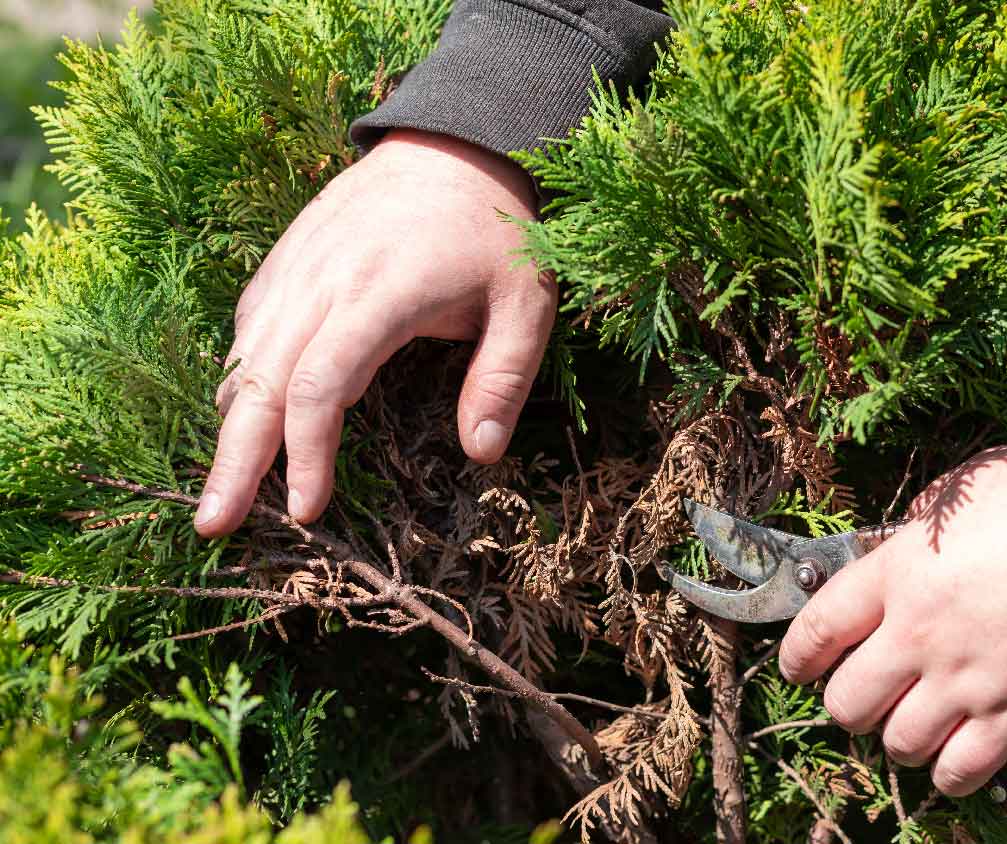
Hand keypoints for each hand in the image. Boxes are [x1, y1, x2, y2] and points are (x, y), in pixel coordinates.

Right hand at [196, 129, 556, 536]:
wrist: (457, 144)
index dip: (306, 453)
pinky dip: (240, 376)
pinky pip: (249, 325)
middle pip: (259, 381)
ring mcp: (297, 266)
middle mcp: (322, 281)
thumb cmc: (497, 230)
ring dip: (229, 425)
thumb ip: (504, 378)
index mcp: (380, 295)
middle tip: (212, 526)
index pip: (320, 386)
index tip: (307, 510)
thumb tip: (480, 454)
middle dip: (232, 459)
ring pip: (243, 355)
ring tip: (222, 490)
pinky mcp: (287, 259)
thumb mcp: (527, 301)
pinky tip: (244, 417)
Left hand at [778, 445, 1006, 795]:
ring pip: (898, 744)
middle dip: (847, 703)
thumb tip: (901, 540)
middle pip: (846, 702)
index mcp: (900, 573)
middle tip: (865, 693)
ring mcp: (967, 682)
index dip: (797, 657)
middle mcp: (920, 636)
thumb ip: (920, 521)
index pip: (817, 629)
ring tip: (912, 723)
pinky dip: (949, 772)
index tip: (798, 668)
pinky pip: (960, 772)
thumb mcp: (966, 485)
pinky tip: (954, 756)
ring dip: (898, 738)